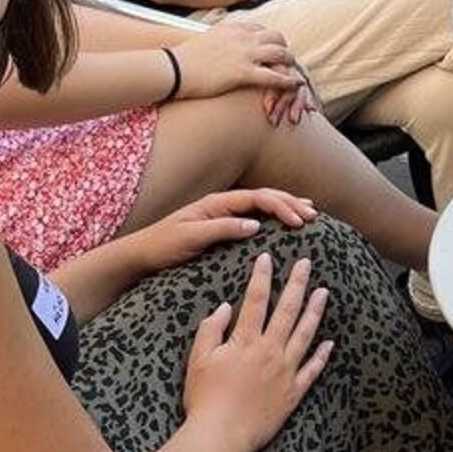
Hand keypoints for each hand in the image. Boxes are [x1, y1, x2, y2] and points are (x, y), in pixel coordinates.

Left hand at [135, 188, 317, 279]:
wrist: (140, 255)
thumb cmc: (162, 246)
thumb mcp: (191, 238)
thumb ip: (222, 229)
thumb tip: (255, 225)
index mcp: (216, 203)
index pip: (257, 198)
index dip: (280, 206)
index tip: (299, 220)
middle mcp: (221, 204)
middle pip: (263, 197)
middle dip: (289, 203)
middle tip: (312, 215)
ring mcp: (221, 214)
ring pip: (260, 205)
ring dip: (284, 207)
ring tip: (307, 212)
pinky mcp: (220, 227)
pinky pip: (253, 216)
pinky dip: (272, 217)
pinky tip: (284, 223)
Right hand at [175, 17, 314, 122]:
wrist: (173, 70)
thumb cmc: (183, 60)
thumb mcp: (204, 41)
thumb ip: (218, 39)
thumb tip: (217, 43)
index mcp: (232, 28)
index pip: (260, 29)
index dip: (269, 40)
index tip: (271, 49)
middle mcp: (241, 37)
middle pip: (276, 37)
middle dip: (284, 49)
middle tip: (285, 61)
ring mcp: (244, 54)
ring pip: (280, 54)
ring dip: (289, 63)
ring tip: (293, 73)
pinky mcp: (243, 73)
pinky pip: (274, 76)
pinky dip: (287, 81)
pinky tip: (294, 86)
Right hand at [182, 247, 332, 451]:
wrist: (221, 435)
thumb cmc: (204, 398)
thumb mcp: (198, 360)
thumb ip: (211, 330)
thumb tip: (225, 307)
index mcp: (246, 342)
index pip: (256, 300)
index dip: (262, 276)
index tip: (267, 257)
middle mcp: (270, 352)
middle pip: (287, 310)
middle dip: (297, 283)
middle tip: (307, 263)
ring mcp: (285, 372)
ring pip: (305, 334)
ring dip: (315, 311)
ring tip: (324, 292)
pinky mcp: (293, 393)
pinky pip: (312, 370)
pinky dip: (322, 356)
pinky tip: (330, 342)